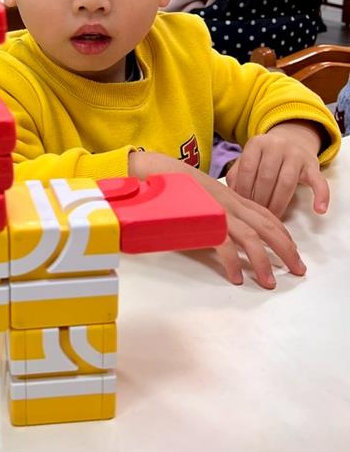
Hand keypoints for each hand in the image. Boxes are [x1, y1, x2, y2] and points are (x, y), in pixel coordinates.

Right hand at [129, 151, 305, 288]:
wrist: (154, 169)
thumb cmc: (173, 183)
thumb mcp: (202, 194)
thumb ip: (215, 209)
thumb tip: (220, 231)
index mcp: (231, 196)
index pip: (266, 214)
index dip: (283, 232)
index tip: (292, 248)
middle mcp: (229, 203)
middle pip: (267, 227)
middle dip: (286, 249)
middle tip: (298, 269)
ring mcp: (218, 211)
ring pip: (251, 238)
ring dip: (263, 262)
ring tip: (269, 282)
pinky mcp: (203, 220)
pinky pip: (224, 245)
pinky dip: (232, 262)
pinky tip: (236, 277)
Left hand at [225, 121, 328, 217]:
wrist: (292, 139)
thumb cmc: (264, 156)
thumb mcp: (248, 158)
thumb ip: (237, 175)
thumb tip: (232, 196)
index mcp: (257, 143)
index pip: (248, 170)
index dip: (244, 191)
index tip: (244, 207)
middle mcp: (276, 146)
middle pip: (267, 178)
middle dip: (261, 200)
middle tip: (257, 216)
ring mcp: (296, 155)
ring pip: (287, 182)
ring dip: (279, 203)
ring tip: (274, 217)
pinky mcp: (313, 165)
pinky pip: (318, 181)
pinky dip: (321, 195)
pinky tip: (319, 210)